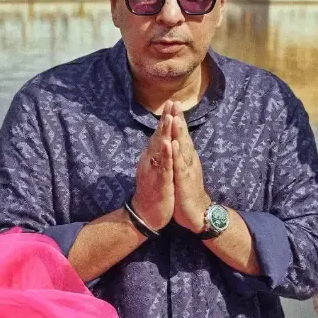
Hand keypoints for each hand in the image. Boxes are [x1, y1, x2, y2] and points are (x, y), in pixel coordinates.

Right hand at [132, 107, 174, 229]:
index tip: (171, 104)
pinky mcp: (160, 182)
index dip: (165, 120)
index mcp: (152, 158)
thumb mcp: (155, 170)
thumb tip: (158, 142)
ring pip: (160, 149)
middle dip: (165, 120)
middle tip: (170, 103)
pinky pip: (163, 166)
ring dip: (164, 133)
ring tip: (169, 117)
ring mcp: (155, 171)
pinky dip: (165, 154)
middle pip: (158, 137)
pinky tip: (168, 143)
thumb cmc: (153, 192)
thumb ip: (156, 155)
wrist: (146, 214)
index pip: (159, 135)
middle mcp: (151, 161)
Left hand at [167, 109, 212, 231]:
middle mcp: (189, 160)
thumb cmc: (187, 191)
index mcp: (186, 157)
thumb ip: (181, 157)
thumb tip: (178, 144)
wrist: (196, 213)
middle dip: (179, 119)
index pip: (181, 135)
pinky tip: (174, 144)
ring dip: (180, 133)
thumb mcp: (182, 170)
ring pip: (183, 148)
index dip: (177, 119)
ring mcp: (187, 169)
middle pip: (184, 136)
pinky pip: (180, 165)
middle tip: (175, 102)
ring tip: (176, 117)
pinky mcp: (184, 180)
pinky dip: (177, 154)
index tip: (173, 103)